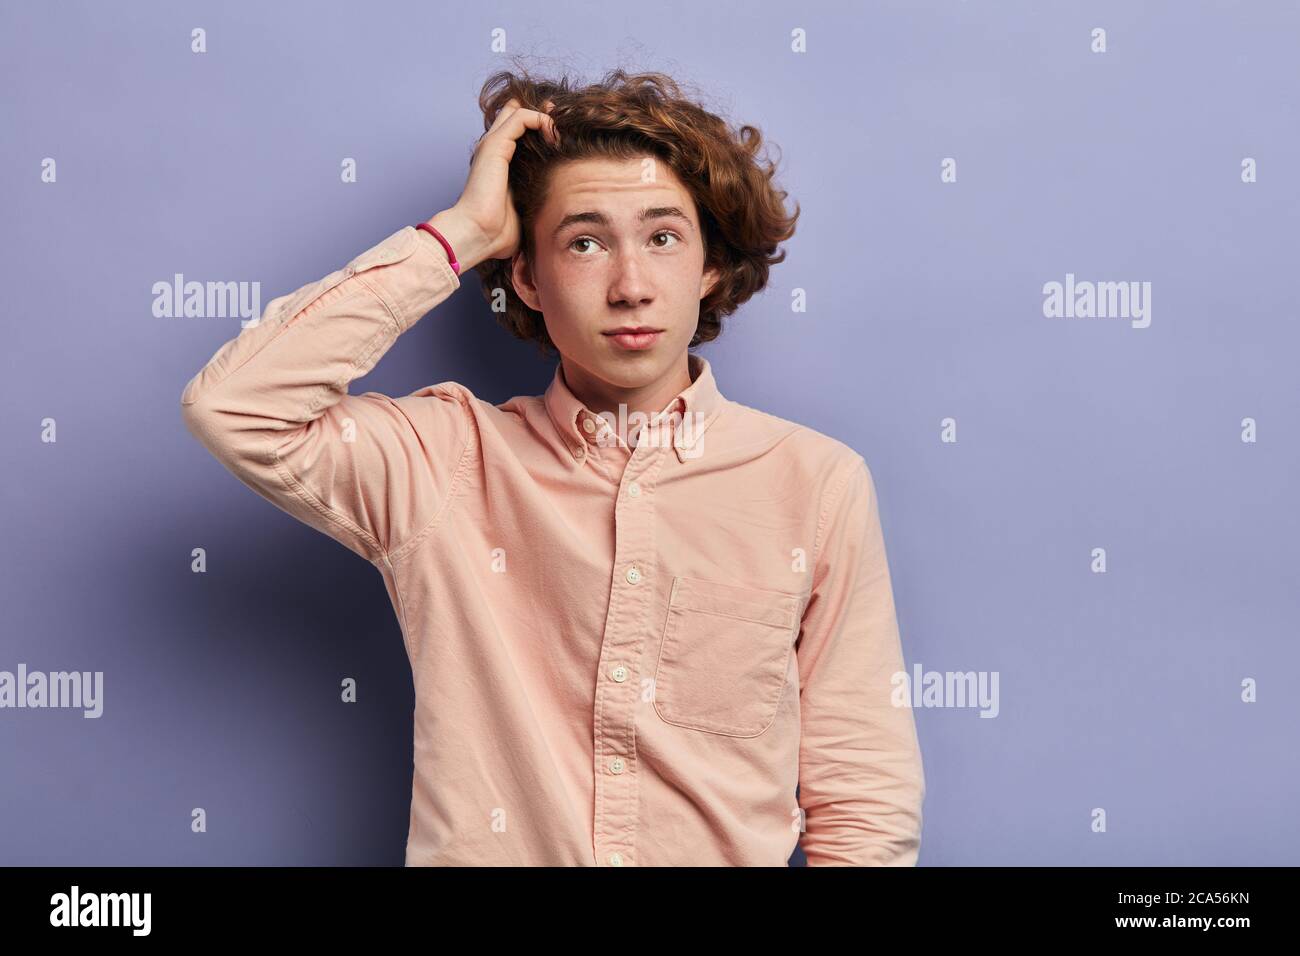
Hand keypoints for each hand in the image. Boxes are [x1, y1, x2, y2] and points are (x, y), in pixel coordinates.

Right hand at [427, 98, 558, 270]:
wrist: (479, 233)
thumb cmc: (498, 231)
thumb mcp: (524, 210)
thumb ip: (535, 201)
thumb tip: (556, 211)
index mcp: (499, 163)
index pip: (517, 131)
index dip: (539, 124)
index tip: (561, 134)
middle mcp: (494, 149)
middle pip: (515, 113)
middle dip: (541, 112)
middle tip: (563, 120)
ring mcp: (493, 144)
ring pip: (519, 110)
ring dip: (545, 116)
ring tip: (562, 131)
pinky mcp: (496, 145)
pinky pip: (522, 117)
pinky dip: (541, 119)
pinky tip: (554, 135)